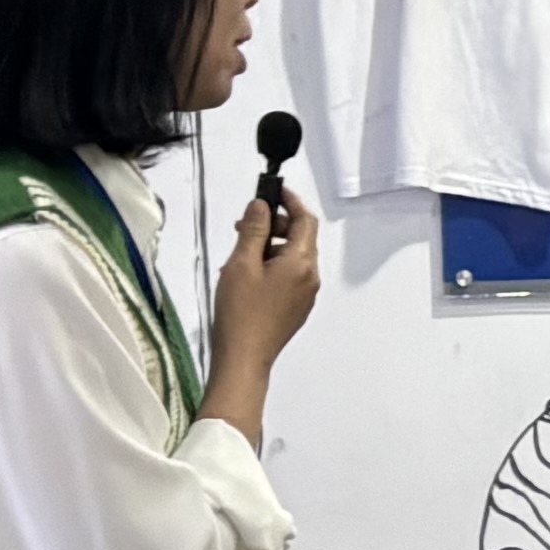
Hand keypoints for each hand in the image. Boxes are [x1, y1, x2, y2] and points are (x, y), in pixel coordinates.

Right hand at [207, 182, 320, 378]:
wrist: (244, 358)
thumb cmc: (240, 311)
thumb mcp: (241, 263)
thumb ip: (253, 230)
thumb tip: (261, 205)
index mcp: (302, 262)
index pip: (306, 220)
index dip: (290, 201)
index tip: (271, 191)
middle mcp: (311, 277)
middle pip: (301, 238)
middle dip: (275, 225)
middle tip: (243, 226)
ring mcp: (306, 295)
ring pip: (293, 257)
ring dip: (270, 246)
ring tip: (238, 254)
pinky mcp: (296, 308)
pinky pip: (289, 276)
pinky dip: (272, 266)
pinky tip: (246, 275)